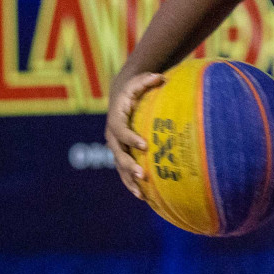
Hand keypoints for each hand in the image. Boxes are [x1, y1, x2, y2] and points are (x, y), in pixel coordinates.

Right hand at [105, 72, 165, 198]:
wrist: (121, 97)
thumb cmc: (133, 90)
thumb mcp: (138, 82)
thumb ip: (147, 80)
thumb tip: (161, 77)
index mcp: (116, 120)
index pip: (120, 131)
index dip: (130, 138)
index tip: (145, 145)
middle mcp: (112, 136)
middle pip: (118, 154)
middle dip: (129, 165)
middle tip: (143, 175)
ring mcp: (116, 148)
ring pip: (120, 167)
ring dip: (130, 180)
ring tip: (142, 193)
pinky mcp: (121, 155)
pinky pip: (124, 172)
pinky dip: (132, 184)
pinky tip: (144, 196)